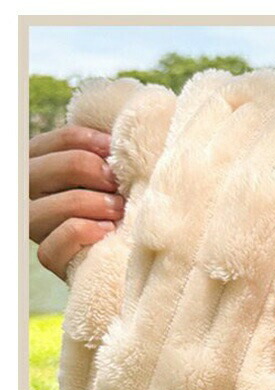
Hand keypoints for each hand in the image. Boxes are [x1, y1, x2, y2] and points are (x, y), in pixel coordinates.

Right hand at [29, 125, 124, 279]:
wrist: (127, 254)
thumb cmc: (122, 207)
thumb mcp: (114, 176)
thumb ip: (109, 155)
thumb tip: (125, 133)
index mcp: (46, 163)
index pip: (61, 141)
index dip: (91, 141)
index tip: (116, 150)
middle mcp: (31, 193)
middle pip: (49, 168)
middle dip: (88, 170)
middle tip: (117, 183)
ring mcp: (36, 225)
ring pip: (46, 208)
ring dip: (87, 203)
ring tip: (118, 209)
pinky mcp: (49, 256)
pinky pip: (53, 245)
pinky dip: (80, 233)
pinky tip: (106, 231)